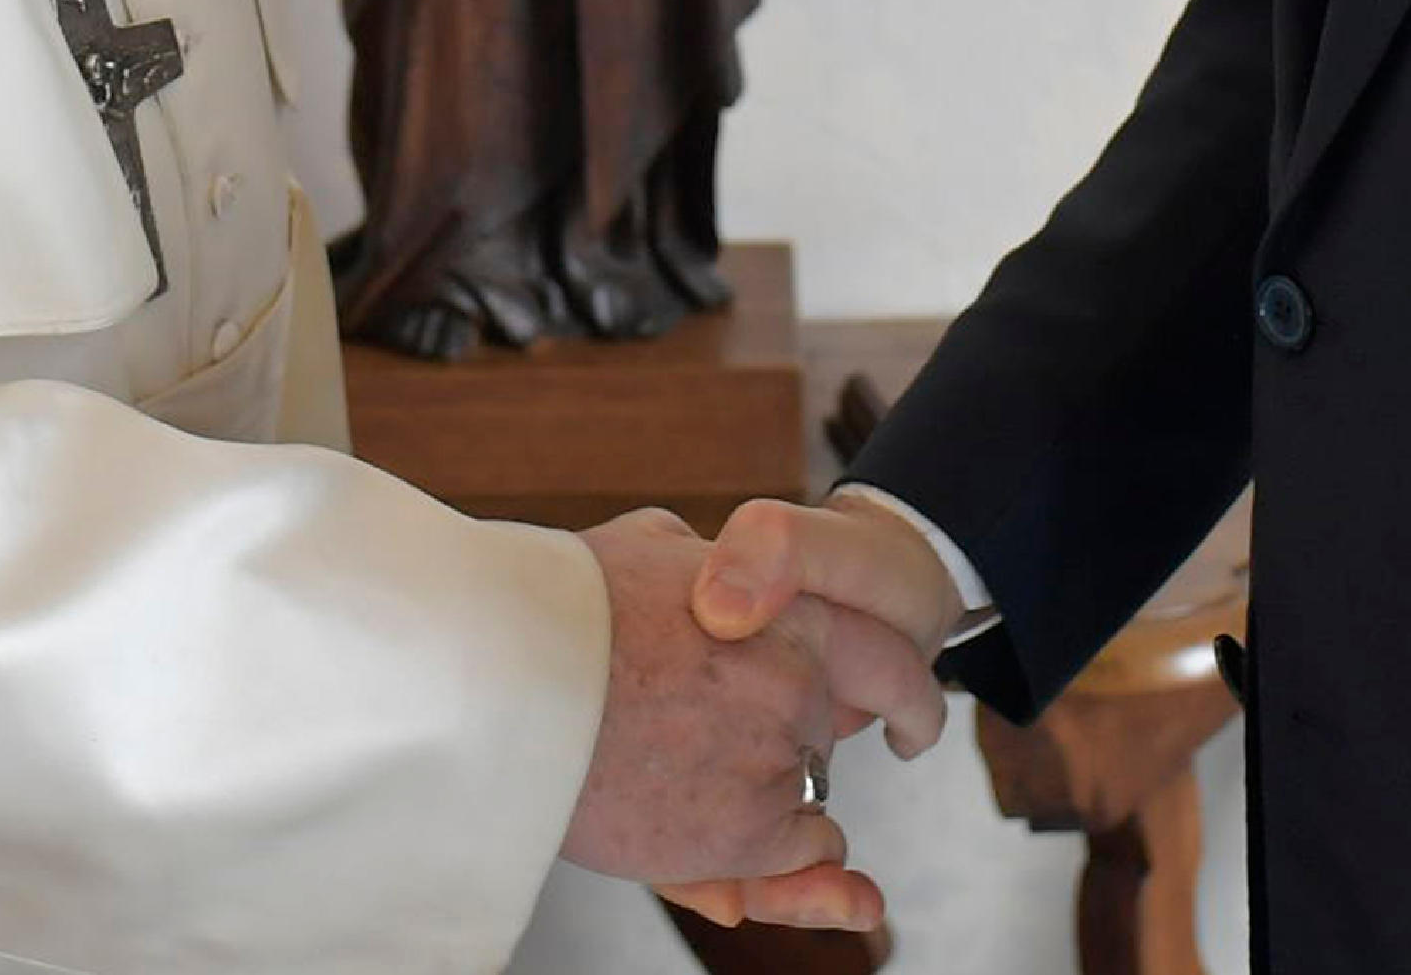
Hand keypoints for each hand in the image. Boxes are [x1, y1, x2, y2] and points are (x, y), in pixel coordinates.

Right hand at [562, 508, 931, 937]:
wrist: (503, 680)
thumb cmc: (557, 613)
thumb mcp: (641, 550)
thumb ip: (693, 561)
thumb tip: (701, 561)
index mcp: (786, 605)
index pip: (882, 656)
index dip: (899, 692)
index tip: (908, 720)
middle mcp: (798, 678)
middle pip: (825, 732)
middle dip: (788, 747)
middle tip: (709, 749)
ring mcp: (777, 755)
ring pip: (808, 802)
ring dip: (766, 805)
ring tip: (677, 783)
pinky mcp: (747, 832)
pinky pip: (789, 856)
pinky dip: (762, 861)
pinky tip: (692, 824)